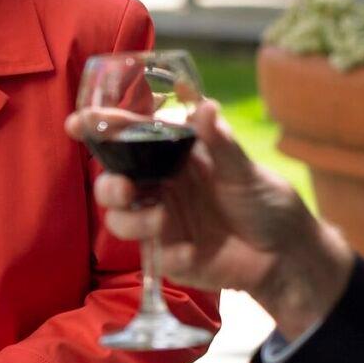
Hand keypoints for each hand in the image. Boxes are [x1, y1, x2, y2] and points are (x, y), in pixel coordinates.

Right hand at [64, 99, 353, 339]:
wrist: (286, 256)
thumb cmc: (267, 204)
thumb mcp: (246, 171)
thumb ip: (220, 142)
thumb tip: (204, 106)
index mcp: (175, 159)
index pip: (129, 139)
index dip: (99, 129)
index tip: (77, 124)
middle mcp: (161, 188)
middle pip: (112, 182)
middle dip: (109, 185)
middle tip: (125, 189)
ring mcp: (160, 222)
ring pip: (118, 219)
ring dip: (131, 220)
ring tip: (161, 222)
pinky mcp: (166, 255)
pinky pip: (148, 253)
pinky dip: (167, 252)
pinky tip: (193, 252)